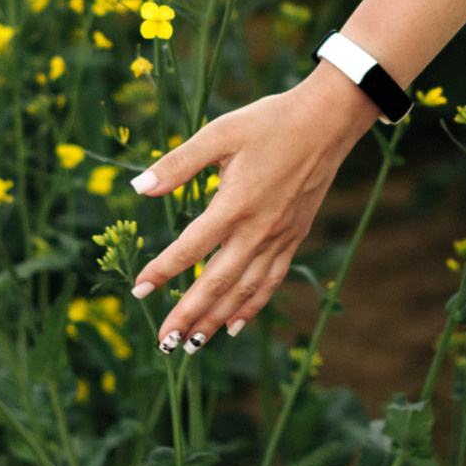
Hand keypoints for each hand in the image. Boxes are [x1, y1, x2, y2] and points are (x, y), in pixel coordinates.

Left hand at [127, 65, 379, 352]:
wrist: (326, 120)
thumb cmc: (269, 121)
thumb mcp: (219, 133)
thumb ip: (179, 164)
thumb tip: (138, 187)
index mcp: (234, 205)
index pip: (190, 248)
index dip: (162, 272)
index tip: (138, 290)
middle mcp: (257, 230)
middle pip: (218, 283)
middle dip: (189, 315)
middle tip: (164, 342)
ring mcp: (279, 237)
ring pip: (245, 290)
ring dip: (217, 319)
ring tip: (193, 344)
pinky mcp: (295, 236)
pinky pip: (271, 280)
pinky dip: (252, 306)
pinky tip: (235, 324)